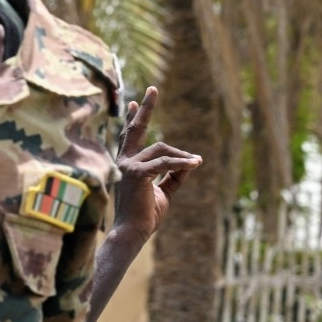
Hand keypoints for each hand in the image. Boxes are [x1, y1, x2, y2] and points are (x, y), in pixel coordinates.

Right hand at [110, 86, 201, 242]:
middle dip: (146, 109)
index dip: (134, 118)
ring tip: (196, 162)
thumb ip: (173, 176)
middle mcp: (124, 161)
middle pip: (135, 129)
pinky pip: (165, 164)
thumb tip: (189, 163)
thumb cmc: (145, 215)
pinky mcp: (136, 174)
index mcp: (128, 165)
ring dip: (183, 157)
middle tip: (153, 89)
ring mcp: (128, 166)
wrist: (133, 232)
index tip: (136, 102)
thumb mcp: (163, 192)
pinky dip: (182, 163)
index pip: (130, 137)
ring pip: (162, 150)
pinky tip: (195, 163)